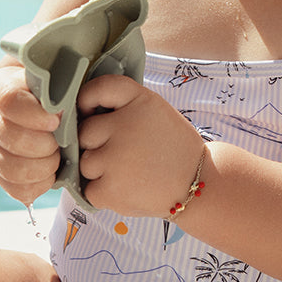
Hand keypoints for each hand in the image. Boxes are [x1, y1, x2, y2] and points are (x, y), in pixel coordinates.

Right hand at [0, 65, 62, 205]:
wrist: (4, 114)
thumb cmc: (36, 99)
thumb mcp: (44, 86)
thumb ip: (57, 91)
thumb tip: (67, 108)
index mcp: (5, 96)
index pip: (12, 104)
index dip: (37, 115)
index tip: (56, 119)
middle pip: (15, 140)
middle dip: (46, 145)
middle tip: (60, 142)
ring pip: (14, 170)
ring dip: (44, 168)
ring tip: (56, 158)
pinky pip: (18, 190)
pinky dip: (39, 185)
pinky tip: (49, 173)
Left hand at [76, 74, 205, 216]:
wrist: (199, 184)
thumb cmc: (173, 148)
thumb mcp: (156, 111)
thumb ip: (124, 106)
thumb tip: (82, 112)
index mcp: (139, 101)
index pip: (99, 88)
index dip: (87, 99)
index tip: (89, 110)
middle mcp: (125, 126)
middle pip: (85, 132)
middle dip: (98, 144)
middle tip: (126, 154)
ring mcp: (115, 159)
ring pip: (85, 162)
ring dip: (101, 170)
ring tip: (130, 173)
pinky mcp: (110, 190)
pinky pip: (89, 189)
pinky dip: (104, 193)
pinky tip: (128, 189)